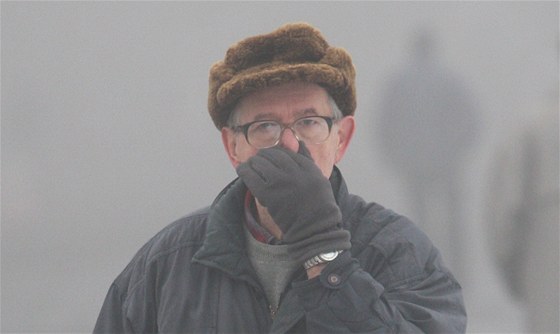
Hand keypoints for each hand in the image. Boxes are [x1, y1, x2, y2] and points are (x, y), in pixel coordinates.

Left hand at [236, 142, 349, 262]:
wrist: (314, 228)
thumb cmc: (316, 204)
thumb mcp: (316, 176)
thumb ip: (305, 156)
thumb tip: (292, 136)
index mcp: (308, 167)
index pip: (286, 152)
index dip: (276, 152)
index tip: (270, 156)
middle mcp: (295, 173)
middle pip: (272, 155)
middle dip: (263, 156)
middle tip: (258, 159)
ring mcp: (281, 183)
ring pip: (260, 164)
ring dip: (253, 162)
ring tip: (249, 164)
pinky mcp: (269, 195)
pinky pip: (252, 177)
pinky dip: (244, 171)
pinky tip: (241, 170)